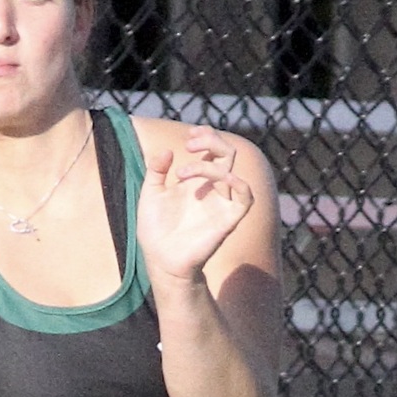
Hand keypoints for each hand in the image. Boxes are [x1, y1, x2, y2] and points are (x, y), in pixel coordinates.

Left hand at [137, 128, 254, 284]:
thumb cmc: (156, 231)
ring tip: (181, 173)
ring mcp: (221, 203)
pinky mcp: (228, 220)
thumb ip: (156, 171)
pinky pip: (246, 197)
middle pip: (226, 154)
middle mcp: (211, 189)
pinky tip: (221, 178)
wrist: (161, 261)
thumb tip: (167, 150)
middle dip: (212, 141)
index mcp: (196, 181)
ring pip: (231, 170)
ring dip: (208, 164)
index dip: (207, 136)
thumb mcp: (150, 195)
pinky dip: (239, 184)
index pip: (212, 150)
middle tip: (190, 144)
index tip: (191, 135)